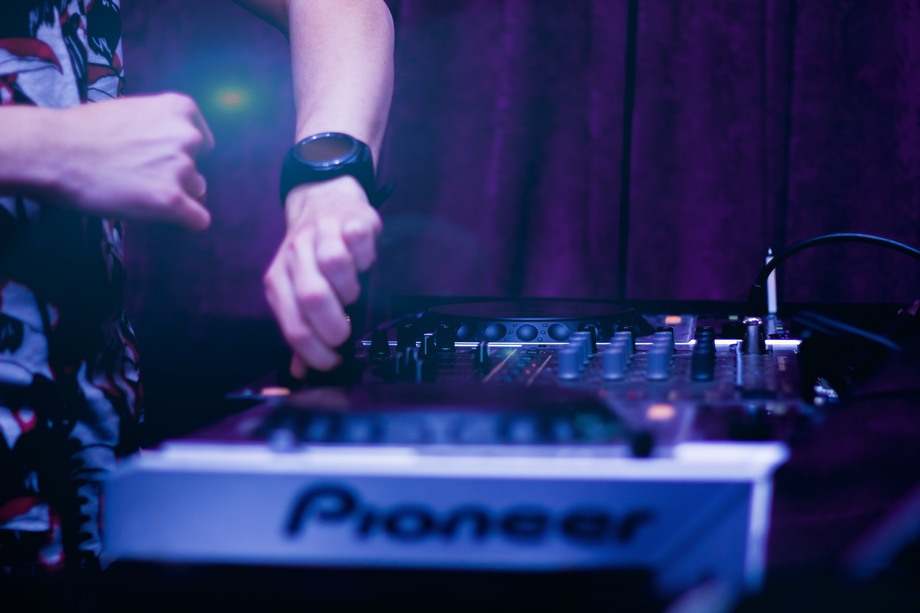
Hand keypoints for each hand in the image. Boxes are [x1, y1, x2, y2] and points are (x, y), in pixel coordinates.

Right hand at [48, 92, 214, 229]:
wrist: (51, 151)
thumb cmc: (81, 132)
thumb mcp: (132, 112)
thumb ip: (160, 128)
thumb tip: (175, 153)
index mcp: (181, 108)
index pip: (202, 143)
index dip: (180, 157)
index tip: (155, 163)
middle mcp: (189, 136)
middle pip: (198, 170)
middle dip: (175, 179)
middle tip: (138, 181)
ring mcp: (182, 168)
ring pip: (195, 194)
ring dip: (172, 198)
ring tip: (135, 195)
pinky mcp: (172, 200)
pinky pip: (198, 222)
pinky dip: (181, 225)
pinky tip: (157, 219)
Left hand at [264, 177, 381, 375]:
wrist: (321, 200)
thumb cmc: (312, 256)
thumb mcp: (297, 290)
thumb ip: (301, 328)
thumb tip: (302, 372)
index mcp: (278, 280)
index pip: (293, 326)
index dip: (316, 351)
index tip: (333, 362)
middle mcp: (295, 256)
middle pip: (311, 296)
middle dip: (333, 324)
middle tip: (345, 334)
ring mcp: (321, 234)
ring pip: (335, 264)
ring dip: (350, 288)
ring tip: (353, 294)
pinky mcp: (349, 219)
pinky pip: (359, 239)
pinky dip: (366, 257)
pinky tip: (365, 263)